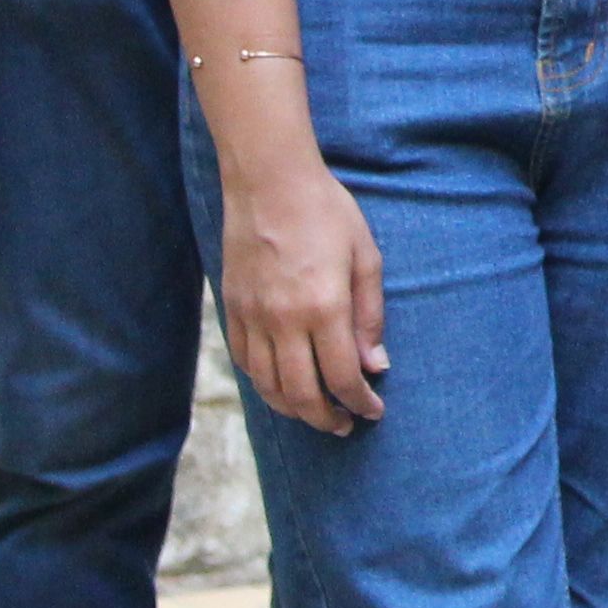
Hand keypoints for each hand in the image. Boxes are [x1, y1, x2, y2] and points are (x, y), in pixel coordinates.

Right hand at [216, 127, 389, 432]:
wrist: (269, 181)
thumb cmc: (327, 213)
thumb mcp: (365, 258)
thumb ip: (370, 317)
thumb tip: (376, 366)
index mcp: (324, 308)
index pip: (343, 376)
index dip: (360, 402)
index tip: (373, 411)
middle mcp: (284, 320)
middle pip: (301, 393)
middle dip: (326, 418)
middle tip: (345, 426)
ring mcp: (253, 317)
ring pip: (267, 385)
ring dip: (293, 408)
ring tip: (316, 414)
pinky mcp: (232, 308)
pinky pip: (245, 361)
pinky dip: (263, 383)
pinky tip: (282, 385)